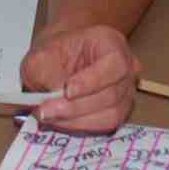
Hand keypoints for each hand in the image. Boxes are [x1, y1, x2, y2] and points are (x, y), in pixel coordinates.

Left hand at [21, 24, 140, 132]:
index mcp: (112, 43)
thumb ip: (44, 72)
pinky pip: (105, 125)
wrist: (59, 61)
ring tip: (49, 116)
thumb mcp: (42, 55)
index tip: (67, 91)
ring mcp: (126, 93)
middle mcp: (126, 69)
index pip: (114, 63)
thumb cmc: (54, 53)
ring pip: (110, 114)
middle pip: (111, 94)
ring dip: (77, 120)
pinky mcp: (119, 112)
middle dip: (75, 106)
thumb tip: (49, 97)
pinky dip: (80, 126)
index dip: (92, 80)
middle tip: (45, 111)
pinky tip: (59, 121)